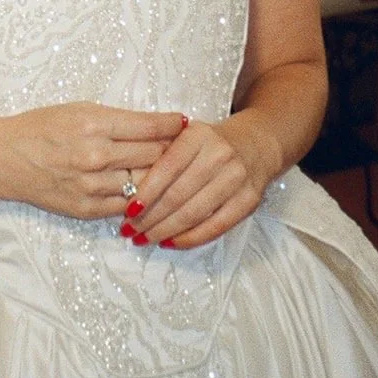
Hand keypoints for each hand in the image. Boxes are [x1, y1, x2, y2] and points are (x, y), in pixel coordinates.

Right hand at [0, 103, 185, 220]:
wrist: (5, 159)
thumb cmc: (42, 127)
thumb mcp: (79, 110)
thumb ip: (118, 120)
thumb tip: (157, 125)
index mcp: (95, 124)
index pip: (150, 127)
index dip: (173, 125)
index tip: (185, 123)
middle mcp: (96, 155)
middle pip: (154, 156)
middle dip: (173, 151)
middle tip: (185, 147)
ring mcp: (92, 186)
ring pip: (145, 184)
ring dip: (160, 178)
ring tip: (170, 171)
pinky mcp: (88, 209)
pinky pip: (127, 206)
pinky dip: (139, 199)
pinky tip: (145, 191)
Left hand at [121, 110, 282, 248]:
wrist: (254, 145)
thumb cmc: (208, 145)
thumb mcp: (184, 136)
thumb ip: (160, 153)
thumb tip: (124, 187)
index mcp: (198, 136)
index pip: (166, 168)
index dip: (146, 192)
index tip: (127, 210)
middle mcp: (219, 155)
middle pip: (178, 195)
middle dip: (150, 217)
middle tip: (130, 230)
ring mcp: (237, 179)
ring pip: (194, 213)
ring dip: (165, 231)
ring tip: (144, 239)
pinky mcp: (249, 201)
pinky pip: (216, 226)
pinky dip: (190, 238)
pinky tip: (170, 242)